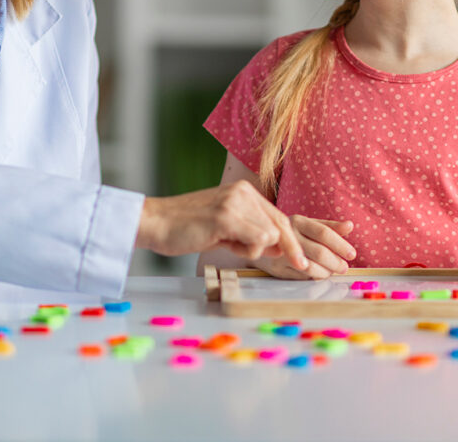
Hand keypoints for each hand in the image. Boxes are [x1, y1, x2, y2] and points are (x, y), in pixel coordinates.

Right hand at [136, 180, 308, 270]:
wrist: (156, 222)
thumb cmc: (186, 228)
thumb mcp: (225, 227)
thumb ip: (250, 232)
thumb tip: (279, 247)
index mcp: (243, 191)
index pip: (278, 217)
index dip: (291, 241)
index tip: (301, 261)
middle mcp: (242, 191)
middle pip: (281, 225)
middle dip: (290, 249)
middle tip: (300, 267)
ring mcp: (235, 201)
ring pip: (270, 235)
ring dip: (253, 250)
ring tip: (227, 245)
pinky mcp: (226, 216)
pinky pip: (257, 240)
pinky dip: (246, 251)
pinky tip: (224, 244)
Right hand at [254, 215, 355, 279]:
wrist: (261, 244)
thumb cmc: (292, 233)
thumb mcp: (308, 225)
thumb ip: (329, 226)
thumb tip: (350, 225)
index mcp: (297, 221)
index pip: (323, 232)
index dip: (340, 244)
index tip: (352, 254)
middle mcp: (288, 236)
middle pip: (319, 252)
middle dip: (336, 262)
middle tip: (344, 267)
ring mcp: (281, 254)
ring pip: (312, 267)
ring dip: (327, 272)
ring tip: (332, 270)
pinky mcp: (277, 270)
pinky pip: (302, 277)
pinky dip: (315, 277)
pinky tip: (319, 274)